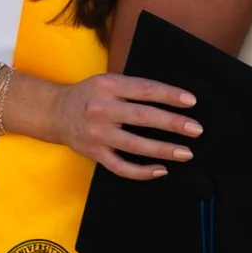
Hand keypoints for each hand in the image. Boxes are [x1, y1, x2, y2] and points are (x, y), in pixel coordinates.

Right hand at [42, 71, 200, 180]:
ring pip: (135, 145)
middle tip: (196, 129)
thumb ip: (134, 88)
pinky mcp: (95, 154)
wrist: (55, 113)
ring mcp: (97, 134)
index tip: (191, 101)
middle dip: (172, 124)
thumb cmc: (90, 95)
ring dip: (163, 150)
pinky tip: (161, 169)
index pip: (144, 90)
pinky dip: (142, 171)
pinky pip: (121, 167)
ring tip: (186, 153)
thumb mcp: (108, 81)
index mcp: (108, 86)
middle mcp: (101, 110)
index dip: (169, 95)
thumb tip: (173, 99)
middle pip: (142, 117)